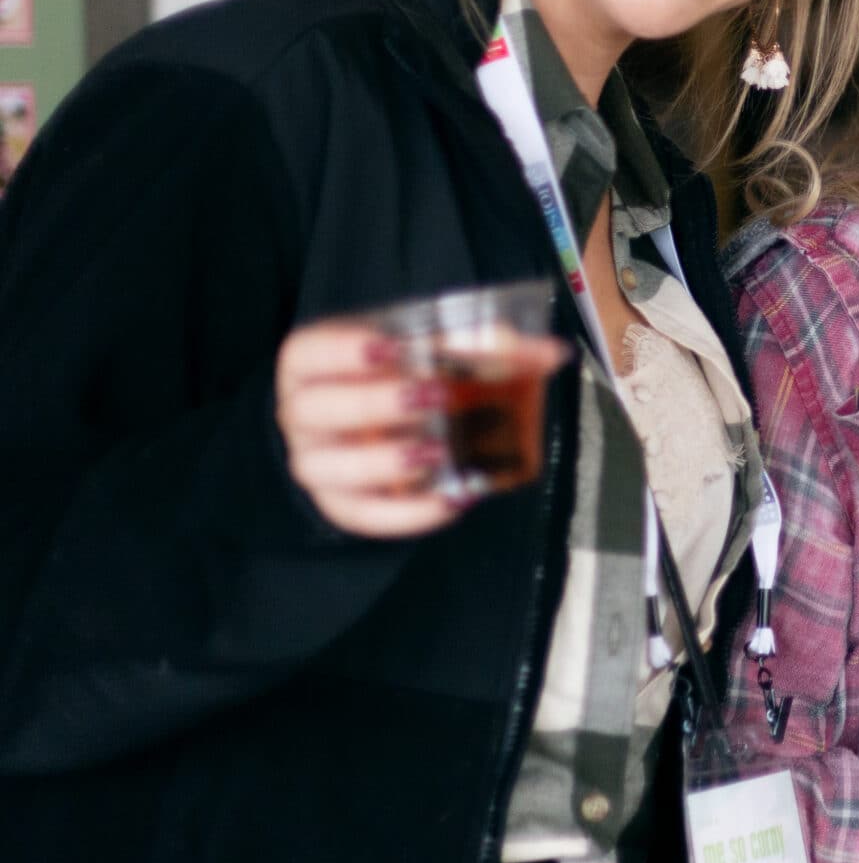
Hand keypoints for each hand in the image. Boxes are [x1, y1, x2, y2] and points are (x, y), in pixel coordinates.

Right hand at [275, 319, 565, 537]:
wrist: (363, 427)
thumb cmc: (395, 376)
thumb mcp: (424, 351)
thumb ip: (480, 346)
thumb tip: (553, 353)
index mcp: (311, 362)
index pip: (309, 352)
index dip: (344, 349)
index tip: (393, 347)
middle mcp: (300, 412)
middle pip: (314, 409)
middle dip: (374, 402)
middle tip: (433, 396)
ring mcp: (315, 462)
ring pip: (327, 467)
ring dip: (384, 461)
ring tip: (438, 453)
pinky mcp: (338, 504)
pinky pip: (362, 516)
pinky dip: (406, 514)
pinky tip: (450, 501)